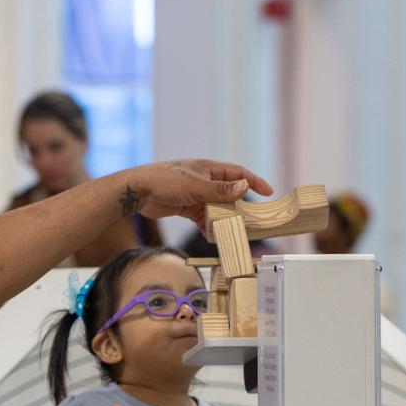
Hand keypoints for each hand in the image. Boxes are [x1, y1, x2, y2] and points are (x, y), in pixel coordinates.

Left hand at [130, 159, 273, 227]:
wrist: (138, 191)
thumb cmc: (164, 181)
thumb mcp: (195, 186)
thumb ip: (220, 190)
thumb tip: (244, 187)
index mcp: (209, 169)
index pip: (238, 173)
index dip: (254, 181)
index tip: (268, 192)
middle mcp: (205, 180)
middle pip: (229, 194)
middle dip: (239, 207)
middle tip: (250, 220)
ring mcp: (196, 194)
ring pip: (216, 208)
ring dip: (223, 220)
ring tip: (230, 231)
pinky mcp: (186, 207)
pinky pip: (203, 218)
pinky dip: (208, 227)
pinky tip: (210, 236)